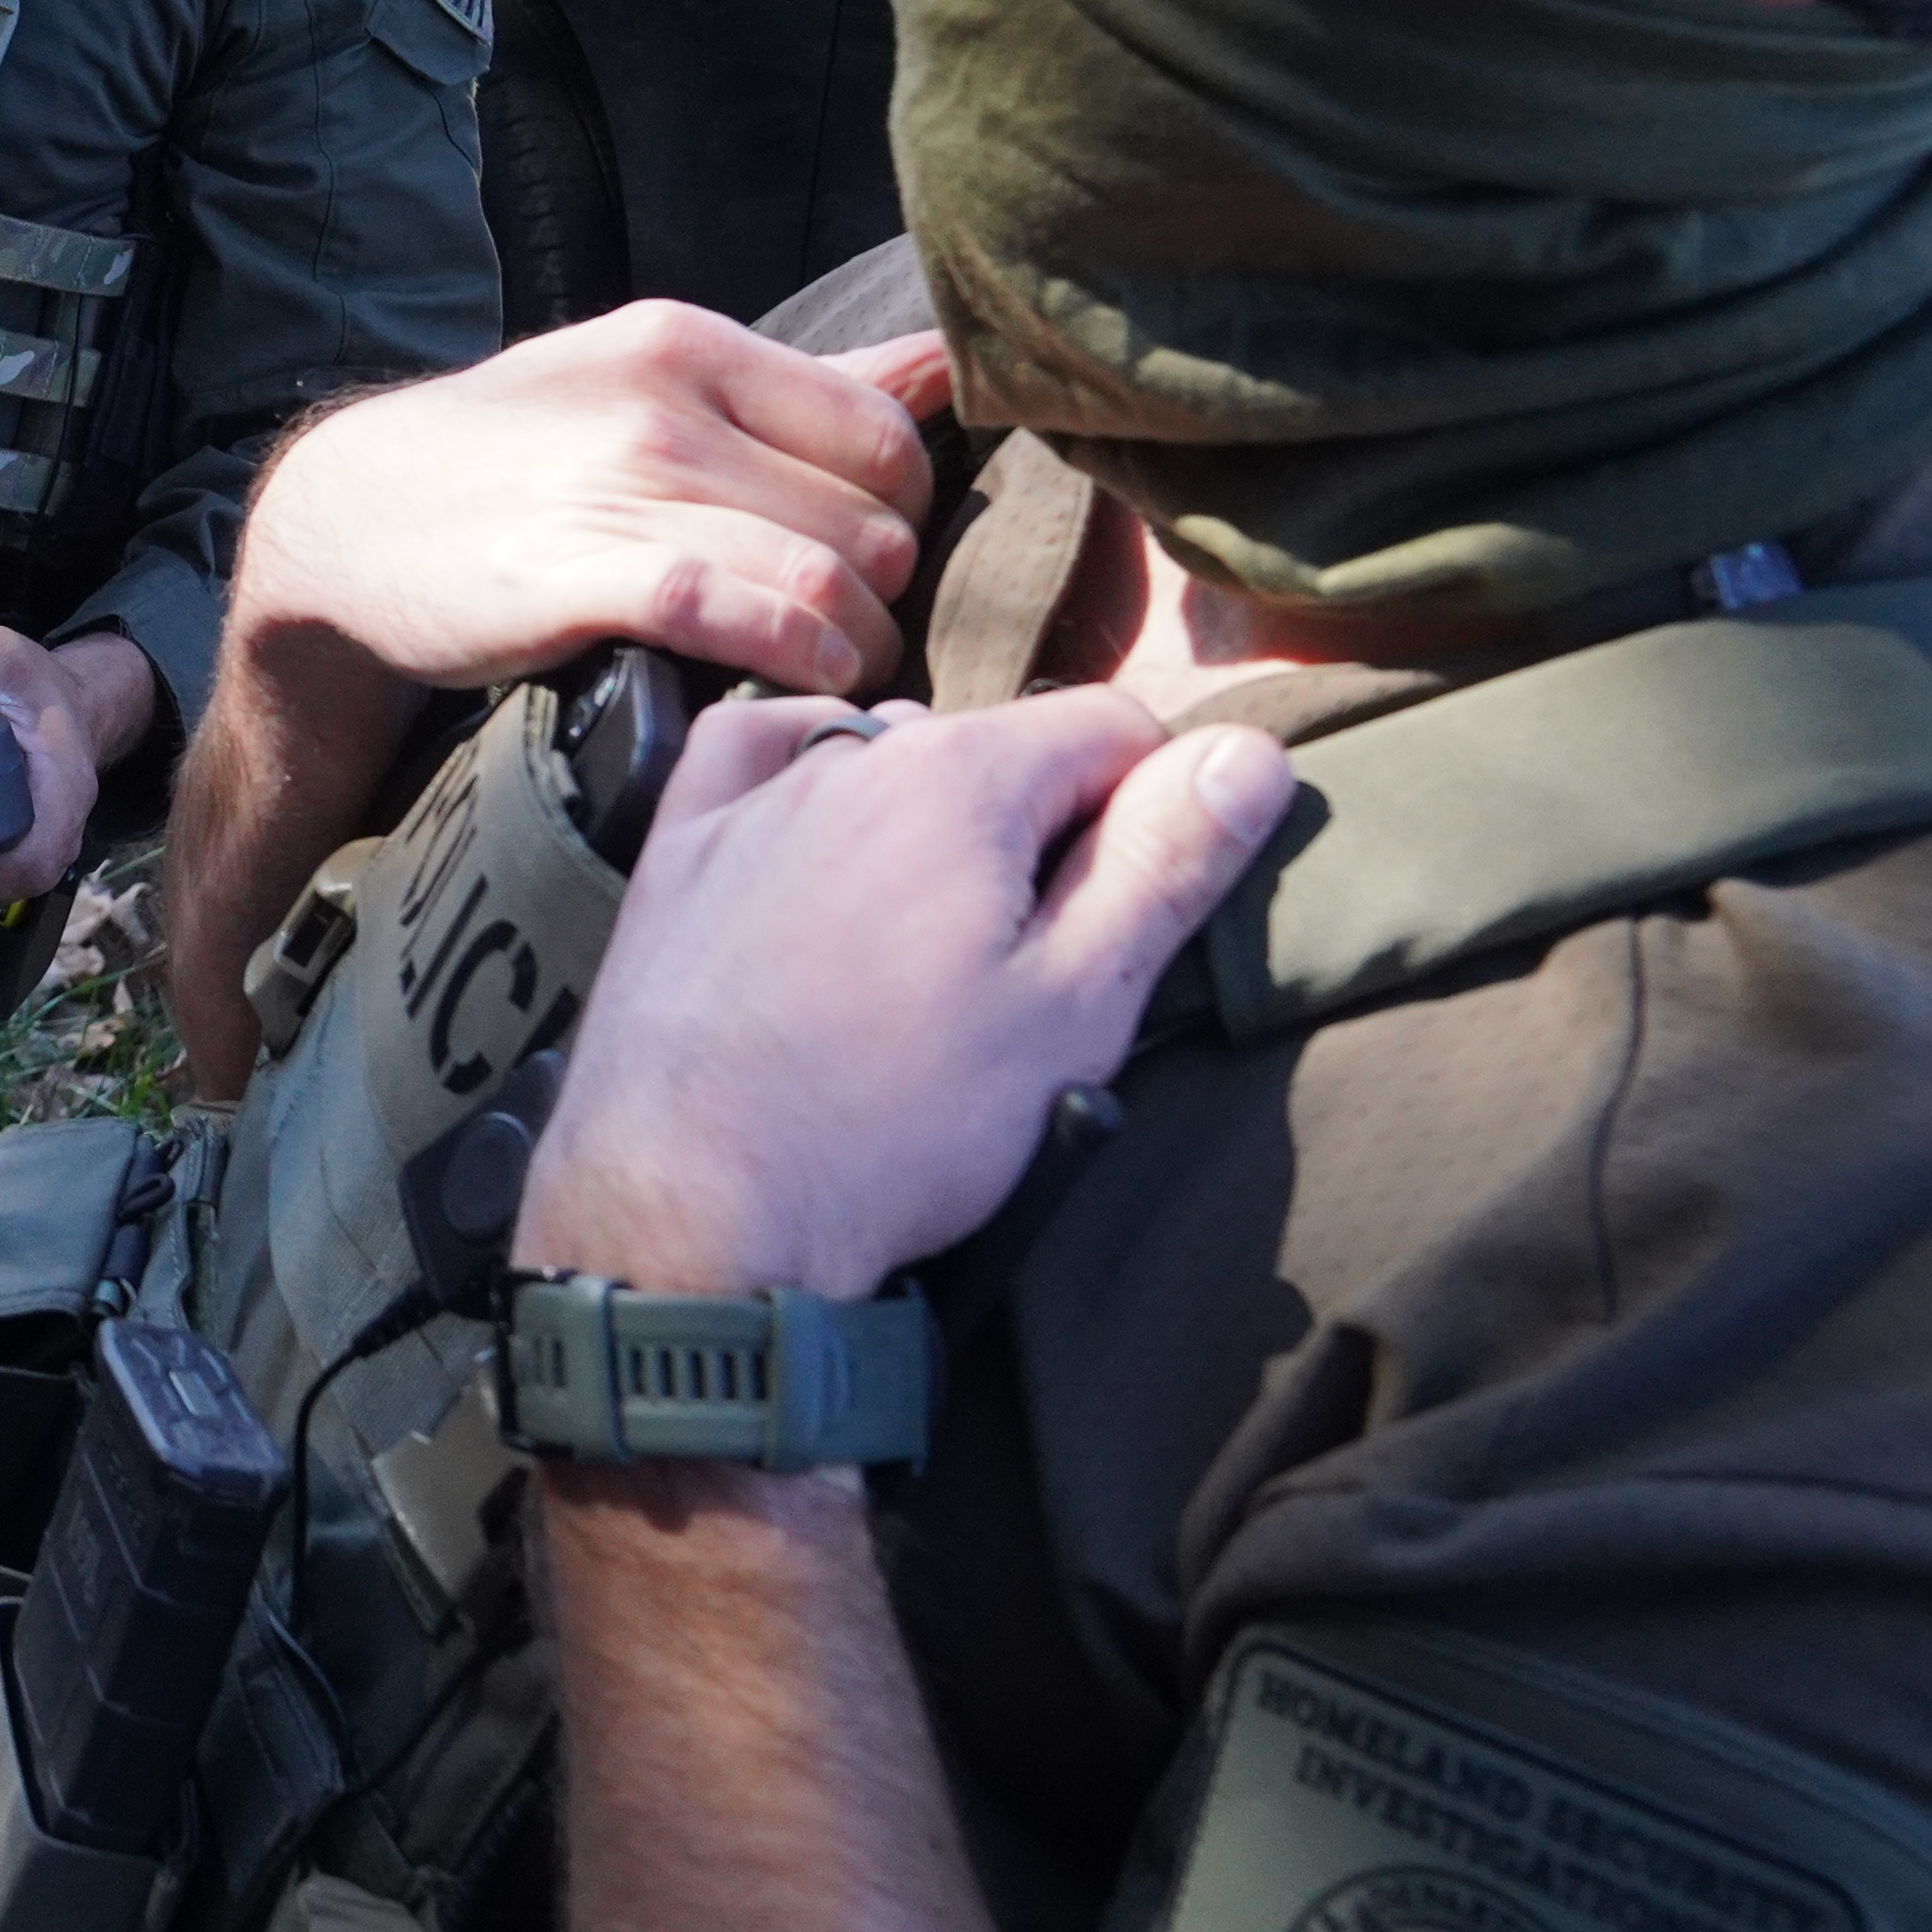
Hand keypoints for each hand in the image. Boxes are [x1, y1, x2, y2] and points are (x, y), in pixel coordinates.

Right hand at [233, 304, 950, 701]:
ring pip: (830, 574)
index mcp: (689, 344)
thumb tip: (946, 364)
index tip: (867, 561)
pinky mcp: (580, 576)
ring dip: (858, 646)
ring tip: (834, 672)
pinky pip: (746, 616)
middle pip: (873, 516)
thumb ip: (792, 386)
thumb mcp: (640, 383)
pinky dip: (802, 659)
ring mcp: (622, 488)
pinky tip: (803, 678)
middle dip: (886, 591)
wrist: (345, 520)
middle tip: (851, 632)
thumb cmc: (511, 459)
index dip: (903, 513)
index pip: (886, 433)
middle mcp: (665, 405)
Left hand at [514, 691, 1291, 1301]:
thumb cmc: (900, 1119)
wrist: (696, 1204)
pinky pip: (758, 760)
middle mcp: (846, 753)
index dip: (1154, 812)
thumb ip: (1165, 864)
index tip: (1138, 911)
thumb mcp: (1077, 1002)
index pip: (1116, 728)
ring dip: (931, 825)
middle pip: (999, 751)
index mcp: (960, 773)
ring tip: (928, 955)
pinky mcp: (678, 852)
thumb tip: (1253, 751)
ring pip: (885, 760)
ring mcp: (751, 798)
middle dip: (1042, 831)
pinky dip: (805, 780)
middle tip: (1032, 967)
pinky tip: (827, 839)